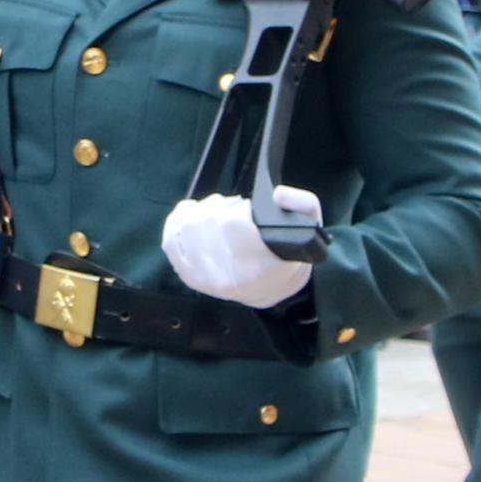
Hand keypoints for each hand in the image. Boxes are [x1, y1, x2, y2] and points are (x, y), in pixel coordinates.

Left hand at [163, 189, 316, 308]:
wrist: (272, 287)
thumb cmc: (287, 255)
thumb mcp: (309, 226)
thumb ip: (302, 203)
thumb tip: (278, 194)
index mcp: (256, 266)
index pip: (231, 222)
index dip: (239, 209)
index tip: (249, 212)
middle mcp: (226, 276)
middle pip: (208, 220)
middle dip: (223, 209)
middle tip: (236, 214)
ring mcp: (204, 278)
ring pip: (189, 226)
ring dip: (203, 213)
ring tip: (220, 216)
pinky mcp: (190, 276)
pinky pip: (172, 243)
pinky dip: (176, 223)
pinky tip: (188, 214)